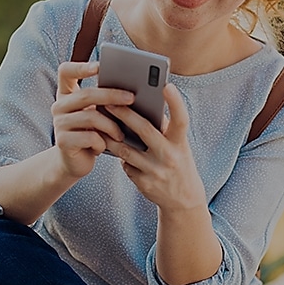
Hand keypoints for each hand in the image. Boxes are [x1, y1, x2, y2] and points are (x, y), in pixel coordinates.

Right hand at [51, 61, 133, 180]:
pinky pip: (89, 137)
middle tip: (132, 98)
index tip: (100, 66)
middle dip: (112, 95)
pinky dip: (102, 142)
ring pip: (90, 117)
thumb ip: (107, 101)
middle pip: (85, 94)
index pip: (65, 71)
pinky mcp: (63, 142)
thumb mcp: (100, 115)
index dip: (81, 67)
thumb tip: (134, 91)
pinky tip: (106, 146)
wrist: (76, 162)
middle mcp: (59, 106)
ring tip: (121, 133)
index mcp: (67, 94)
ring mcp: (59, 123)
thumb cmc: (93, 133)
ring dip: (111, 125)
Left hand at [102, 83, 205, 210]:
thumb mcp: (179, 145)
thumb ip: (165, 128)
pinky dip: (120, 156)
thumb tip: (143, 106)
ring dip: (111, 136)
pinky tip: (114, 148)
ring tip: (100, 123)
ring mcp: (156, 171)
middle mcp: (170, 156)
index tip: (167, 86)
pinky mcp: (144, 183)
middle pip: (145, 130)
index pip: (181, 120)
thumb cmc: (179, 162)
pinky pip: (125, 165)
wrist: (183, 199)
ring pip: (126, 150)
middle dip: (125, 114)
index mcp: (181, 143)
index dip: (176, 103)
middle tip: (108, 101)